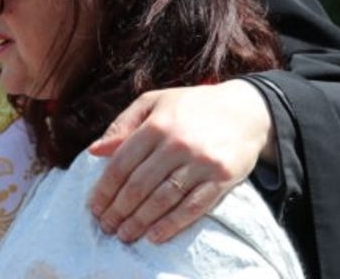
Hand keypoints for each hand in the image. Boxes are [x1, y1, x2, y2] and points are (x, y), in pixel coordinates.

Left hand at [86, 80, 273, 243]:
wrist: (245, 109)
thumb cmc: (191, 106)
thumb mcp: (154, 103)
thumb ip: (123, 125)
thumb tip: (94, 151)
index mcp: (157, 124)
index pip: (122, 163)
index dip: (105, 189)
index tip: (94, 207)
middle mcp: (177, 143)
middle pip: (139, 184)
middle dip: (118, 209)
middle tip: (106, 226)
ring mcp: (201, 162)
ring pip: (163, 198)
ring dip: (140, 221)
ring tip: (125, 234)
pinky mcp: (222, 178)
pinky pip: (193, 206)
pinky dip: (172, 224)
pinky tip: (155, 235)